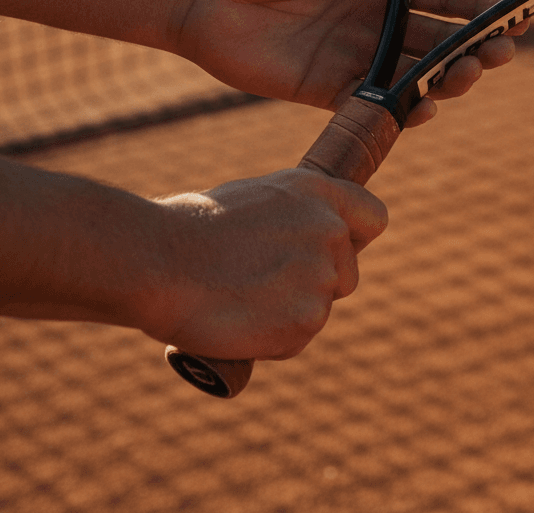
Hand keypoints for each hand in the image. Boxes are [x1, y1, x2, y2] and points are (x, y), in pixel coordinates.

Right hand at [146, 168, 387, 359]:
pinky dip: (271, 340)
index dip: (355, 238)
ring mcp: (321, 277)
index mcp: (318, 192)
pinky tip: (237, 320)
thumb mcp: (255, 200)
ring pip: (318, 309)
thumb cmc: (191, 228)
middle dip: (315, 285)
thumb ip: (294, 217)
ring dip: (287, 313)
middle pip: (347, 275)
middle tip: (263, 284)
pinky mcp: (307, 320)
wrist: (159, 261)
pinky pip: (296, 340)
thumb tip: (305, 238)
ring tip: (239, 297)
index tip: (335, 251)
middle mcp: (330, 230)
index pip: (374, 218)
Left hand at [174, 0, 523, 126]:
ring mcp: (352, 55)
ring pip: (414, 72)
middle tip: (501, 52)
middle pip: (437, 37)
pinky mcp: (326, 88)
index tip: (513, 14)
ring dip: (447, 77)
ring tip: (470, 75)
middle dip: (474, 46)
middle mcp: (372, 19)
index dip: (477, 4)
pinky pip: (374, 103)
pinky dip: (403, 109)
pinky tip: (427, 106)